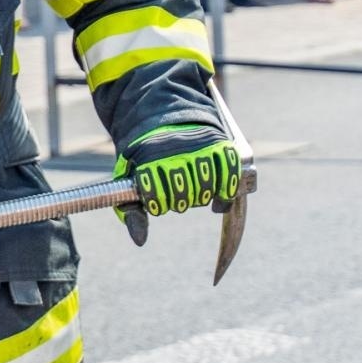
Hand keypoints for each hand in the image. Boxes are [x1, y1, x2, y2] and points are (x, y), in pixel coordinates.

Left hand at [114, 125, 240, 244]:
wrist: (162, 121)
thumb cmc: (145, 160)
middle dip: (180, 203)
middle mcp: (176, 149)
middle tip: (178, 200)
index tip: (158, 205)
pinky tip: (220, 200)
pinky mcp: (220, 144)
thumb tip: (140, 241)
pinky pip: (230, 172)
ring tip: (195, 196)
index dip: (158, 205)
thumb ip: (132, 211)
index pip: (156, 192)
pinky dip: (228, 190)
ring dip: (202, 198)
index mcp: (149, 156)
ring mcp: (200, 145)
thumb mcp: (130, 181)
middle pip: (184, 191)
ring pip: (207, 184)